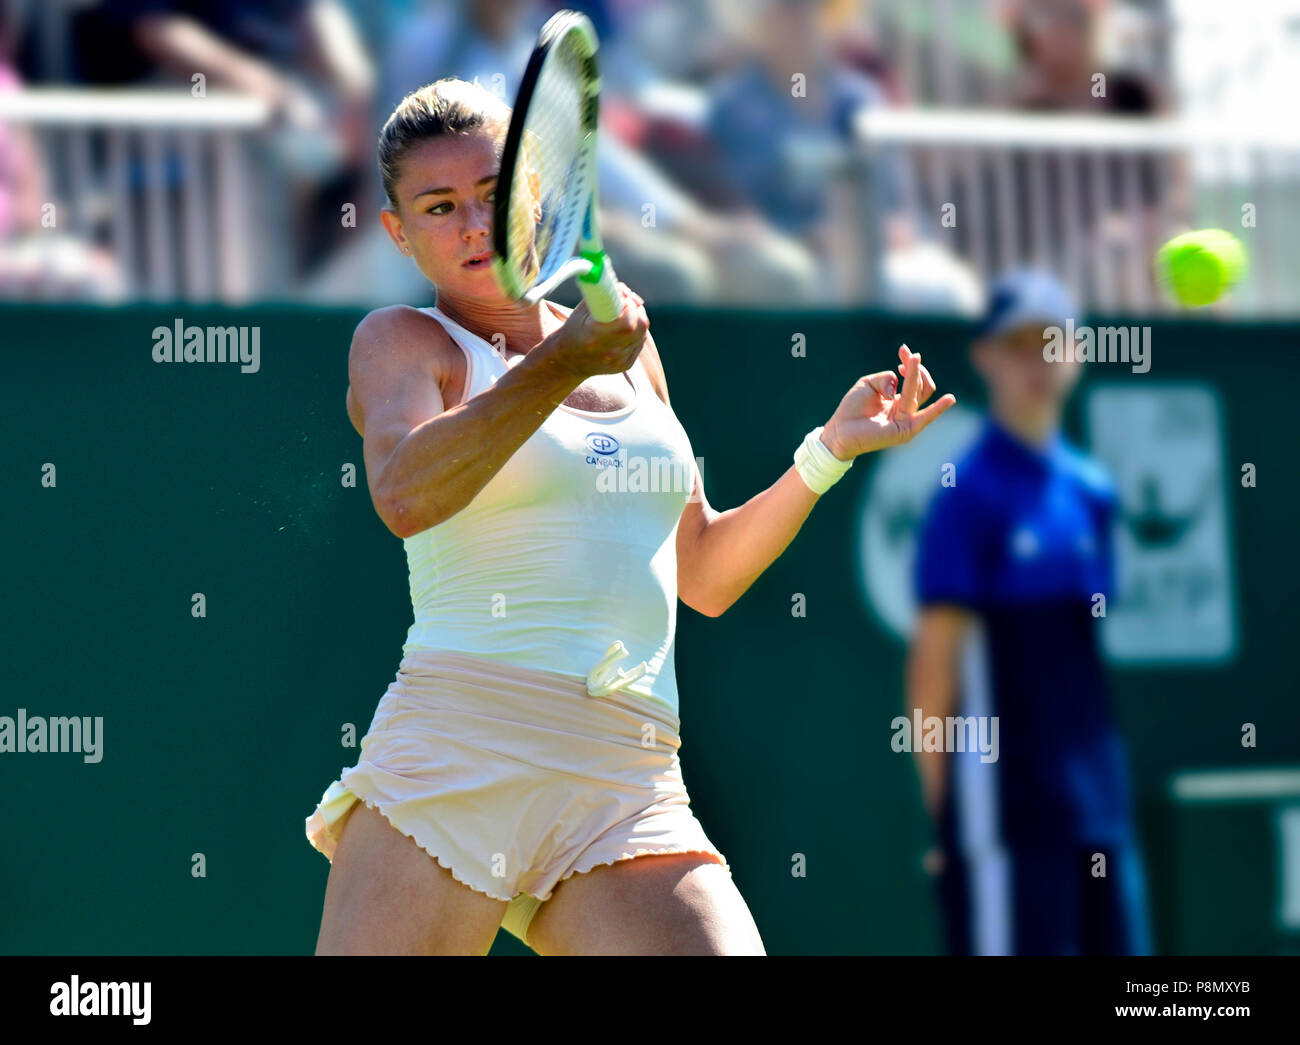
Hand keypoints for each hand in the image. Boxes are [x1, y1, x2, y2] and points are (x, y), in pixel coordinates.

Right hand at [550, 283, 648, 378]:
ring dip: (637, 321)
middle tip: (627, 305)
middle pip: (641, 326)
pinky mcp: (625, 366)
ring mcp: (618, 361)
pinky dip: (635, 334)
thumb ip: (604, 294)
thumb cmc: (574, 329)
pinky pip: (640, 343)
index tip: (622, 299)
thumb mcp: (583, 309)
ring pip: (642, 334)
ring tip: (621, 318)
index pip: (628, 320)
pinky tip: (622, 332)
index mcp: (595, 336)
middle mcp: (609, 352)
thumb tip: (625, 290)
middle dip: (637, 310)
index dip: (629, 305)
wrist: (568, 361)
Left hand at [821, 345, 955, 459]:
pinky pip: (925, 418)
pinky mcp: (905, 430)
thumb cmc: (852, 408)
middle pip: (921, 385)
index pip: (914, 380)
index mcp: (897, 400)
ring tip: (912, 361)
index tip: (903, 350)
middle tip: (906, 355)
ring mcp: (907, 420)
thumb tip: (898, 385)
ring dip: (916, 375)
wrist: (840, 429)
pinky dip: (938, 409)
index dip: (910, 364)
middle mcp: (905, 409)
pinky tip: (949, 399)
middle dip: (914, 368)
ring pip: (920, 394)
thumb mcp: (869, 383)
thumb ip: (886, 378)